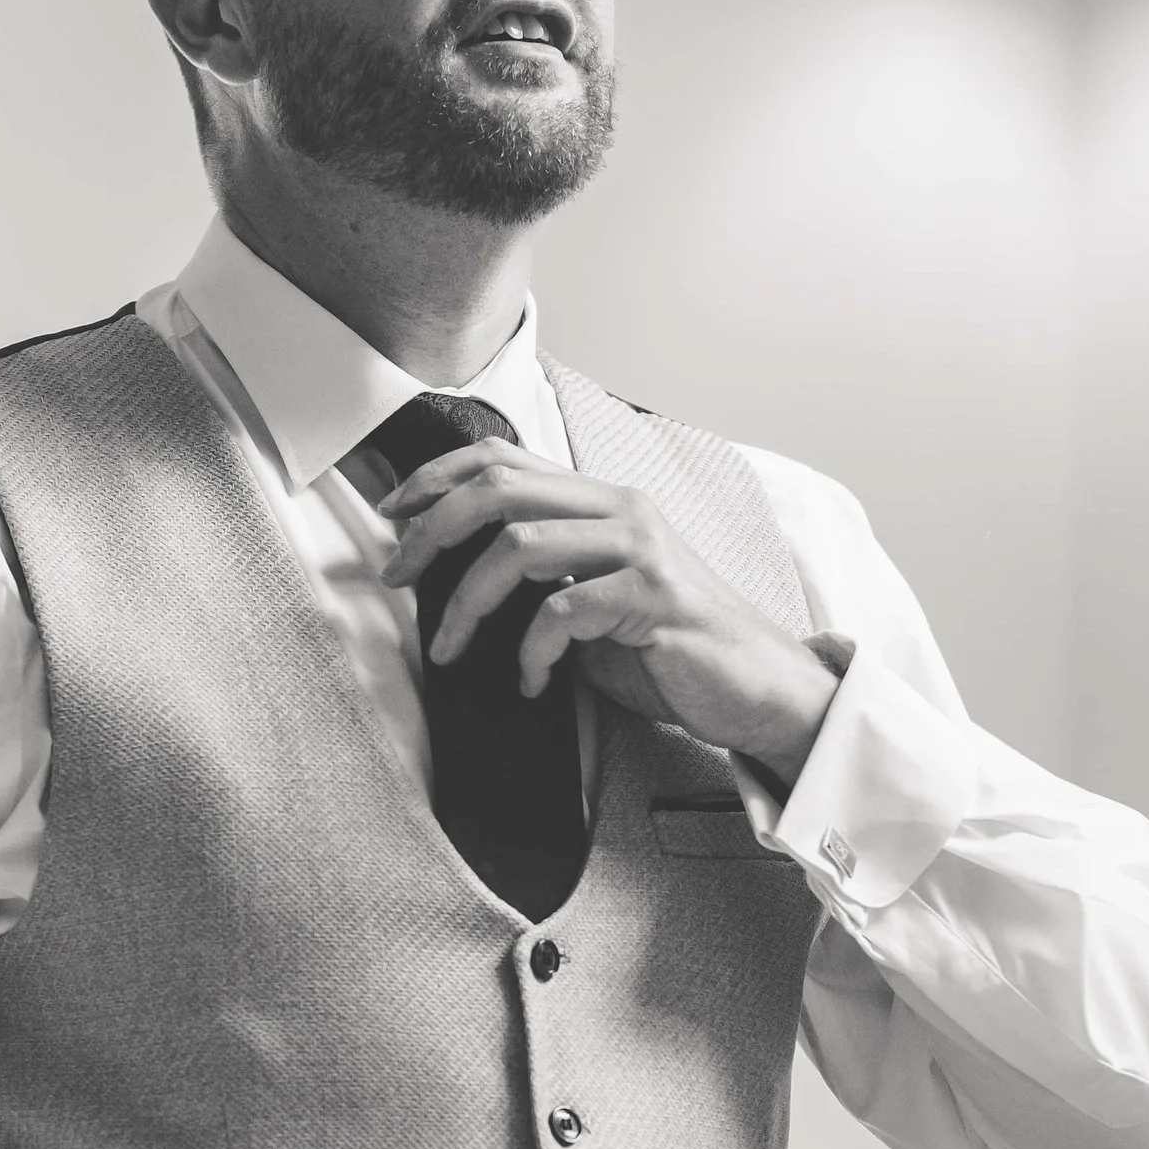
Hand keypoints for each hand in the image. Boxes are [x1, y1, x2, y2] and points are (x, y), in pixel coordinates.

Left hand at [380, 444, 843, 780]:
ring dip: (467, 603)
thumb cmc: (670, 651)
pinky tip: (532, 683)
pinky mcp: (655, 597)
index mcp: (603, 501)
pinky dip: (530, 654)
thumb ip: (545, 576)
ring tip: (450, 649)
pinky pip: (561, 612)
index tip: (393, 513)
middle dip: (432, 530)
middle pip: (500, 487)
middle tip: (394, 576)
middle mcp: (622, 509)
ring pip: (520, 545)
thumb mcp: (595, 600)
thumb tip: (455, 576)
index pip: (504, 458)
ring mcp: (642, 549)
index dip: (438, 477)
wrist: (756, 690)